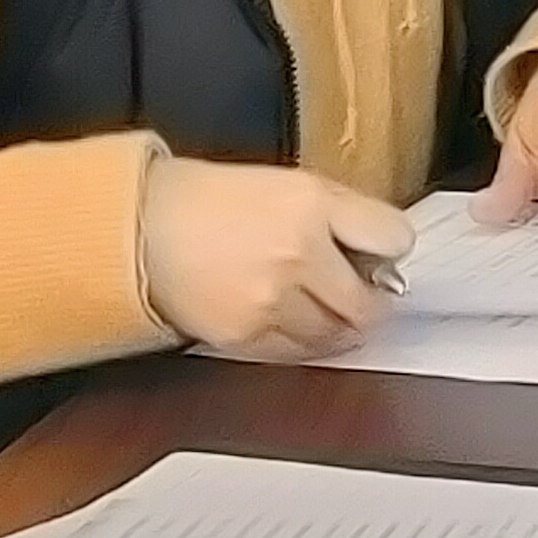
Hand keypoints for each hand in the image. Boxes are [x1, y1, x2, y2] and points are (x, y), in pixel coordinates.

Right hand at [136, 155, 414, 359]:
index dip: (391, 248)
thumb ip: (340, 213)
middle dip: (371, 302)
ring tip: (321, 308)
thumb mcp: (287, 184)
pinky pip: (297, 354)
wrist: (142, 227)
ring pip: (336, 335)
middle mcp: (298, 252)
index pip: (394, 237)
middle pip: (369, 302)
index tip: (384, 254)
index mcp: (312, 203)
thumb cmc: (208, 201)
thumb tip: (383, 249)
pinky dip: (302, 343)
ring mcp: (273, 298)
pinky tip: (290, 322)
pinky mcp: (246, 334)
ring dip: (338, 327)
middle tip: (364, 296)